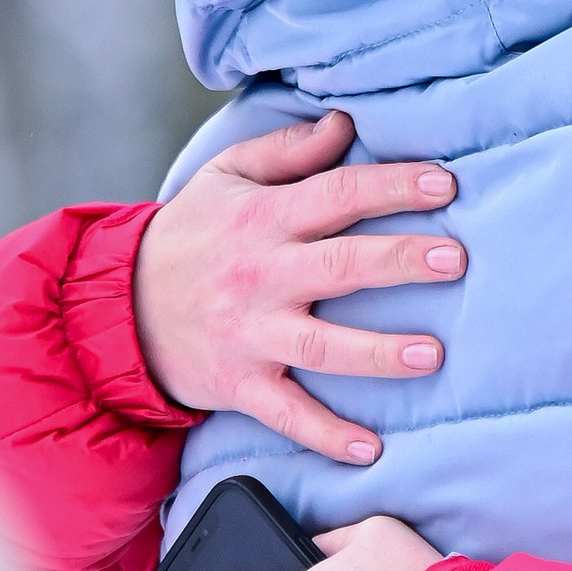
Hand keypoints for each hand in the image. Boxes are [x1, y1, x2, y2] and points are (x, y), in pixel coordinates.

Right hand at [133, 110, 466, 464]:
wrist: (116, 306)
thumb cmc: (189, 235)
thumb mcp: (226, 176)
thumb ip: (288, 152)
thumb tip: (346, 122)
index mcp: (263, 218)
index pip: (337, 194)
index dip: (392, 186)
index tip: (446, 183)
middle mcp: (261, 275)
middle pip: (339, 265)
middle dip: (399, 261)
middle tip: (456, 260)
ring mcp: (251, 333)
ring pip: (322, 344)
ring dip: (377, 352)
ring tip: (432, 355)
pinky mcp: (240, 383)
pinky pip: (287, 414)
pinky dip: (326, 435)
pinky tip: (370, 449)